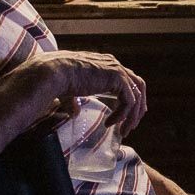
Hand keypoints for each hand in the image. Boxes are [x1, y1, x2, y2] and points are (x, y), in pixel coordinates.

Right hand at [16, 50, 146, 135]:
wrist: (56, 72)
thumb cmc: (59, 79)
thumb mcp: (70, 91)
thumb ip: (74, 101)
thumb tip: (74, 113)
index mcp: (106, 64)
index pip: (128, 80)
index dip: (130, 98)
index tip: (126, 115)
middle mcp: (115, 65)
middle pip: (139, 85)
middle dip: (138, 107)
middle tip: (131, 125)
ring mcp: (117, 70)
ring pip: (137, 95)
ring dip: (133, 115)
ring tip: (124, 130)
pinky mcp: (117, 78)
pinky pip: (128, 101)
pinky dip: (123, 115)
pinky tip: (111, 123)